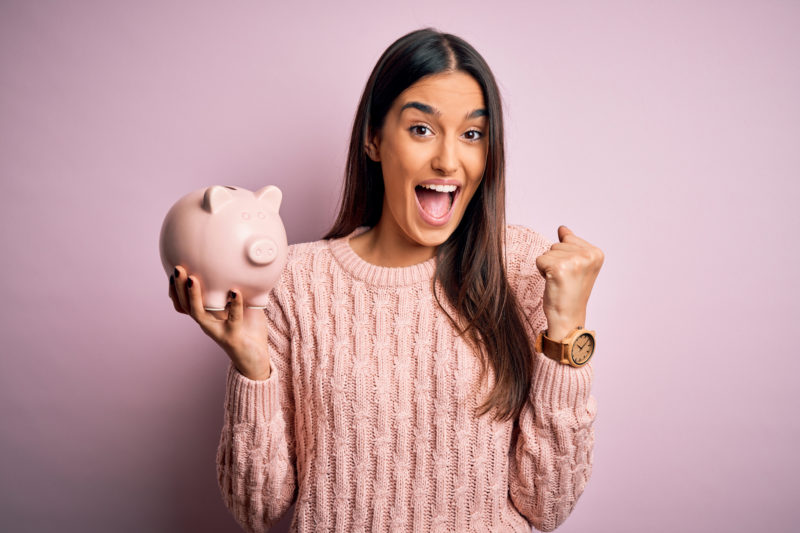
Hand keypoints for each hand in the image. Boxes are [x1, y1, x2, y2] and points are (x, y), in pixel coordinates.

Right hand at [168, 265, 270, 379]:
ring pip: (199, 314)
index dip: (176, 289)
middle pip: (185, 306)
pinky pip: (232, 320)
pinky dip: (234, 305)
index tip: (175, 270)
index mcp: (206, 317)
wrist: (256, 360)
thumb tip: (242, 267)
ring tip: (193, 279)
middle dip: (179, 287)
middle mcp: (208, 324)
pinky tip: (235, 292)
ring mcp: (218, 331)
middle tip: (178, 269)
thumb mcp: (242, 306)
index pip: (183, 303)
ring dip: (194, 296)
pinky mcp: (233, 337)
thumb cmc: (248, 331)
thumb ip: (237, 290)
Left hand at [535, 226, 603, 341]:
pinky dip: (542, 272)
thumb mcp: (576, 265)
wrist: (567, 317)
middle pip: (556, 244)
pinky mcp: (560, 268)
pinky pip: (540, 260)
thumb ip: (571, 244)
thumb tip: (562, 228)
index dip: (564, 256)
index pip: (568, 238)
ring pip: (548, 252)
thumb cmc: (570, 293)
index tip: (572, 273)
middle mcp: (589, 255)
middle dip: (555, 260)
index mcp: (596, 253)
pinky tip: (553, 283)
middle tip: (565, 279)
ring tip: (559, 282)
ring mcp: (575, 261)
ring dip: (548, 267)